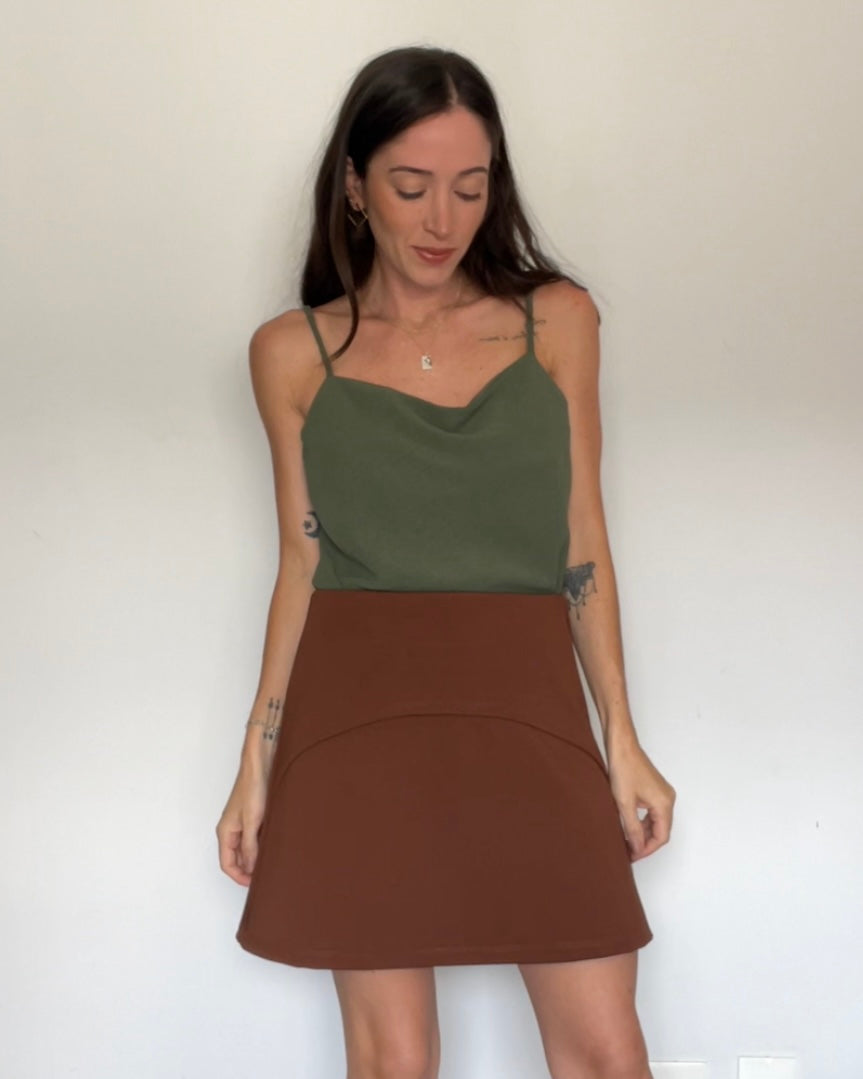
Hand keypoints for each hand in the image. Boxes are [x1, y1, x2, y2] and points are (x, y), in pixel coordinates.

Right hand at [216, 765, 267, 885]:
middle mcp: (231, 830)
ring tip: (270, 863)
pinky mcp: (252, 816)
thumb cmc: (252, 788)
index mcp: (225, 832)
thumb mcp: (252, 821)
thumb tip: (250, 868)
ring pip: (245, 848)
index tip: (254, 884)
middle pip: (236, 858)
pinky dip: (261, 845)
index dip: (240, 877)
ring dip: (255, 857)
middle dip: (248, 869)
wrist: (260, 765)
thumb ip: (250, 846)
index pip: (227, 864)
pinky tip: (272, 847)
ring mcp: (241, 823)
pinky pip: (253, 838)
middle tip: (265, 876)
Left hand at [605, 735, 675, 861]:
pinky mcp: (654, 789)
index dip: (647, 849)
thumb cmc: (623, 769)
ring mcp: (662, 793)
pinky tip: (630, 825)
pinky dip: (643, 821)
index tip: (632, 856)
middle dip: (645, 843)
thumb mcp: (624, 804)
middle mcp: (668, 799)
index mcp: (664, 804)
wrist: (621, 745)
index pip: (661, 837)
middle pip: (661, 830)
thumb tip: (638, 848)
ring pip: (656, 821)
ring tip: (627, 841)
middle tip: (628, 851)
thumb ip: (632, 829)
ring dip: (644, 833)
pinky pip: (653, 812)